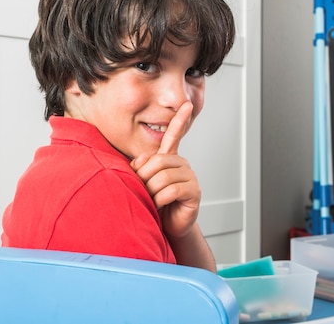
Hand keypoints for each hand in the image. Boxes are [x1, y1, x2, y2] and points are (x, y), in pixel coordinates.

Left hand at [130, 102, 200, 237]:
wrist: (167, 227)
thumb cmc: (153, 205)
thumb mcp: (141, 183)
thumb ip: (139, 168)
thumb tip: (142, 160)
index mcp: (169, 159)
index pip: (175, 135)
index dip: (180, 120)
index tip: (187, 105)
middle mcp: (182, 165)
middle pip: (158, 161)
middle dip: (145, 178)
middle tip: (144, 191)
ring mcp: (189, 177)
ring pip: (162, 177)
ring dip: (152, 192)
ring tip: (153, 200)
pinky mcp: (194, 192)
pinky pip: (170, 191)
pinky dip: (160, 200)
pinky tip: (161, 205)